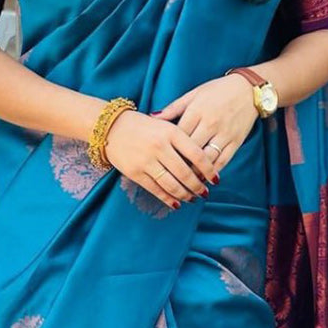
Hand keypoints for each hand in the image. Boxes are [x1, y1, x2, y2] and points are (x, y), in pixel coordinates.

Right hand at [101, 108, 220, 210]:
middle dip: (198, 186)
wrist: (111, 127)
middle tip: (205, 192)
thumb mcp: (165, 124)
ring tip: (193, 198)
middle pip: (185, 173)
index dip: (209, 170)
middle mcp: (160, 146)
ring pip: (172, 184)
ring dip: (185, 194)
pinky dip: (168, 199)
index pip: (197, 155)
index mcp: (171, 132)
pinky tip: (177, 203)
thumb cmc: (144, 126)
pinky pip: (156, 190)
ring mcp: (146, 160)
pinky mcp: (135, 172)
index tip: (215, 179)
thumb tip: (204, 162)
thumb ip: (183, 139)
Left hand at [149, 72, 258, 179]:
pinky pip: (223, 161)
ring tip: (185, 181)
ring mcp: (224, 134)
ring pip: (206, 159)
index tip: (159, 159)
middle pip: (190, 150)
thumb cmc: (218, 90)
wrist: (249, 90)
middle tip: (169, 175)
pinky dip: (212, 172)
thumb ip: (173, 108)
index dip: (168, 149)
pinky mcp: (236, 142)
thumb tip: (152, 117)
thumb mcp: (193, 94)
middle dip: (179, 164)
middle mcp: (210, 124)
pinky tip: (204, 178)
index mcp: (196, 111)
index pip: (178, 136)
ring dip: (195, 172)